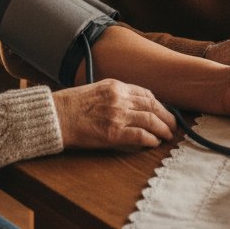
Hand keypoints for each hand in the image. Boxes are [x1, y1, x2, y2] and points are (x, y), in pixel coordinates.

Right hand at [53, 79, 175, 149]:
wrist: (56, 116)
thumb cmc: (71, 105)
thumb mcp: (96, 91)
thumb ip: (115, 95)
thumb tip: (132, 106)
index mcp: (115, 86)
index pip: (146, 94)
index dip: (159, 104)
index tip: (163, 112)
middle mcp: (119, 98)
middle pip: (153, 106)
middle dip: (167, 117)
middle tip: (173, 125)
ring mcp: (117, 115)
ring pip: (151, 120)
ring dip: (163, 129)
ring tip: (167, 136)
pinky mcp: (113, 133)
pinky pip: (140, 135)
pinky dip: (150, 139)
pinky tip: (154, 143)